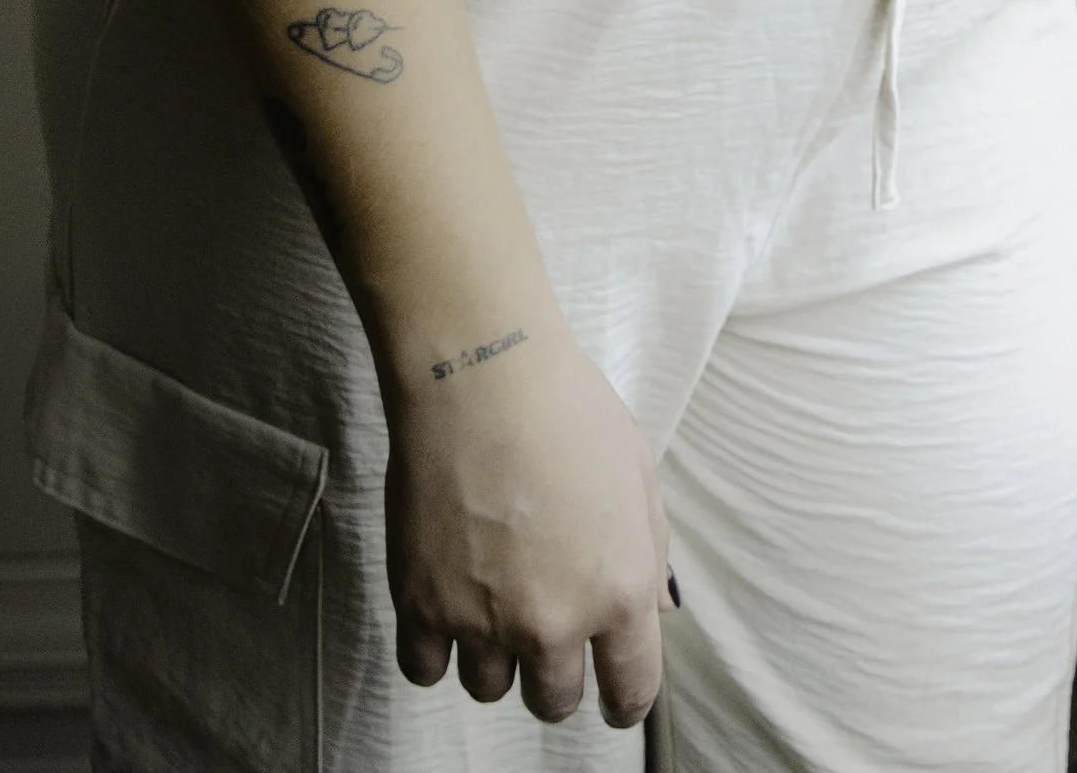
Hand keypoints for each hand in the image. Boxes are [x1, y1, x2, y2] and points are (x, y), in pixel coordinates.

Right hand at [384, 318, 670, 729]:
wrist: (483, 373)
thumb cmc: (569, 409)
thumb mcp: (639, 474)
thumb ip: (649, 553)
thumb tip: (654, 611)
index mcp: (619, 592)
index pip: (631, 692)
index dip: (624, 701)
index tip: (613, 700)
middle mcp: (553, 622)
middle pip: (553, 702)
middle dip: (554, 676)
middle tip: (544, 633)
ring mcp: (483, 620)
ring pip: (489, 689)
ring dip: (494, 658)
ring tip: (491, 600)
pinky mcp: (422, 605)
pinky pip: (425, 671)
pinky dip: (435, 649)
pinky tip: (445, 609)